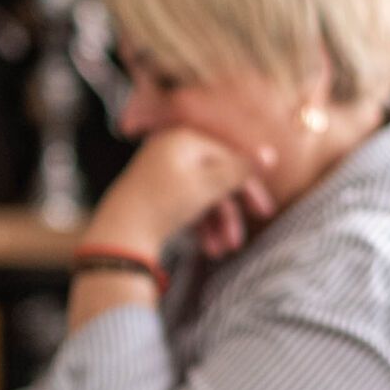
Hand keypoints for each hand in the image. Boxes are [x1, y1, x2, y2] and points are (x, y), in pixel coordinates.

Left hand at [85, 128, 275, 258]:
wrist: (118, 234)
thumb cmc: (164, 203)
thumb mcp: (208, 185)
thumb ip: (240, 170)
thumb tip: (270, 155)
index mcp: (183, 138)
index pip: (228, 157)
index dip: (249, 185)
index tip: (264, 211)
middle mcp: (171, 150)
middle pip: (215, 179)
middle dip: (230, 212)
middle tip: (242, 239)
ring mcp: (161, 173)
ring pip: (201, 196)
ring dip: (216, 224)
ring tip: (221, 251)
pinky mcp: (154, 194)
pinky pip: (185, 205)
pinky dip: (199, 225)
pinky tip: (207, 248)